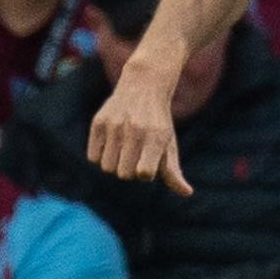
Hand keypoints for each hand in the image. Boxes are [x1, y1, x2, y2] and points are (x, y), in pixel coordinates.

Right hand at [87, 62, 192, 194]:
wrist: (144, 85)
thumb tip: (187, 193)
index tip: (148, 163)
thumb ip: (174, 172)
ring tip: (123, 149)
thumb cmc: (159, 121)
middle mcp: (135, 129)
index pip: (144, 173)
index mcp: (156, 137)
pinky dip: (101, 156)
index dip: (145, 173)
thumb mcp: (169, 144)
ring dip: (115, 164)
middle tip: (135, 155)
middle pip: (124, 174)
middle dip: (129, 170)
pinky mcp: (98, 122)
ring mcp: (115, 125)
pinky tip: (111, 143)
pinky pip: (93, 158)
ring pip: (107, 168)